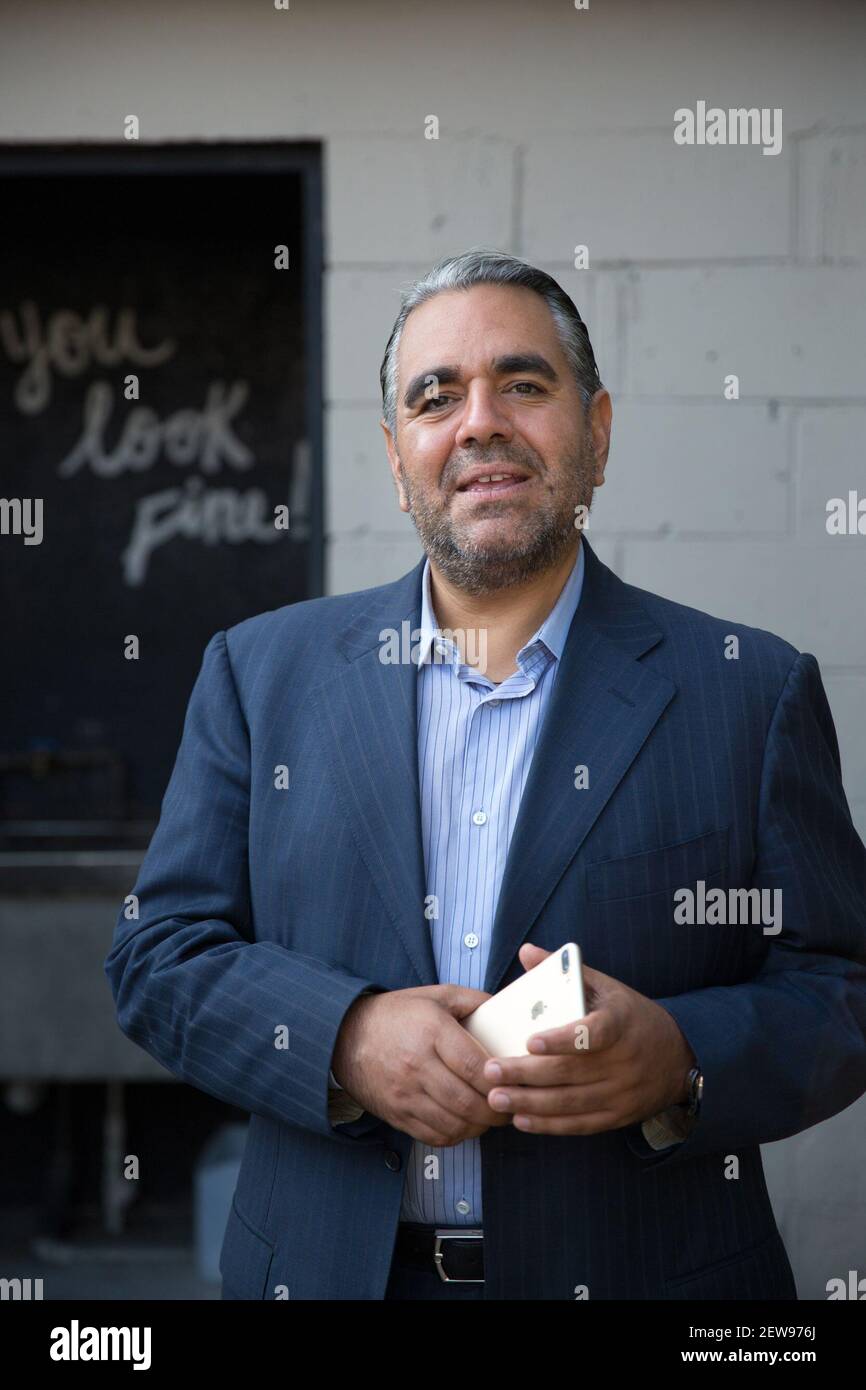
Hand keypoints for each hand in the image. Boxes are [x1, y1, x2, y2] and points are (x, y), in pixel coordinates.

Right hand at [330, 984, 511, 1145]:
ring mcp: (405, 1094)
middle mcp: (417, 1066)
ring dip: (480, 1126)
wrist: (346, 1035)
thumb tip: (509, 1013)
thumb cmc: (397, 1014)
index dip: (501, 1080)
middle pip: (467, 1102)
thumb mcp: (436, 995)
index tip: (516, 1081)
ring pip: (454, 1124)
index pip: (475, 1066)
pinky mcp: (397, 1114)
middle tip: (511, 1105)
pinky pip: (435, 1136)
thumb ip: (475, 1001)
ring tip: (491, 1116)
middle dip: (497, 1110)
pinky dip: (457, 1135)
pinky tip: (466, 1123)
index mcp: (431, 1031)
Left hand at [481, 944, 695, 1135]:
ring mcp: (621, 1092)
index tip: (530, 1041)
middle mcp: (623, 1061)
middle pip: (570, 1072)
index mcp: (620, 1023)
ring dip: (530, 1102)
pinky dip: (549, 1124)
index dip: (562, 1040)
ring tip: (496, 1098)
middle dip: (526, 1073)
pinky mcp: (618, 1116)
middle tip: (490, 1071)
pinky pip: (580, 1124)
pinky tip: (521, 1119)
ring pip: (570, 1102)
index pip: (593, 1033)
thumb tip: (526, 951)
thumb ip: (564, 971)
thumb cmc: (630, 1016)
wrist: (678, 1056)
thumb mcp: (606, 987)